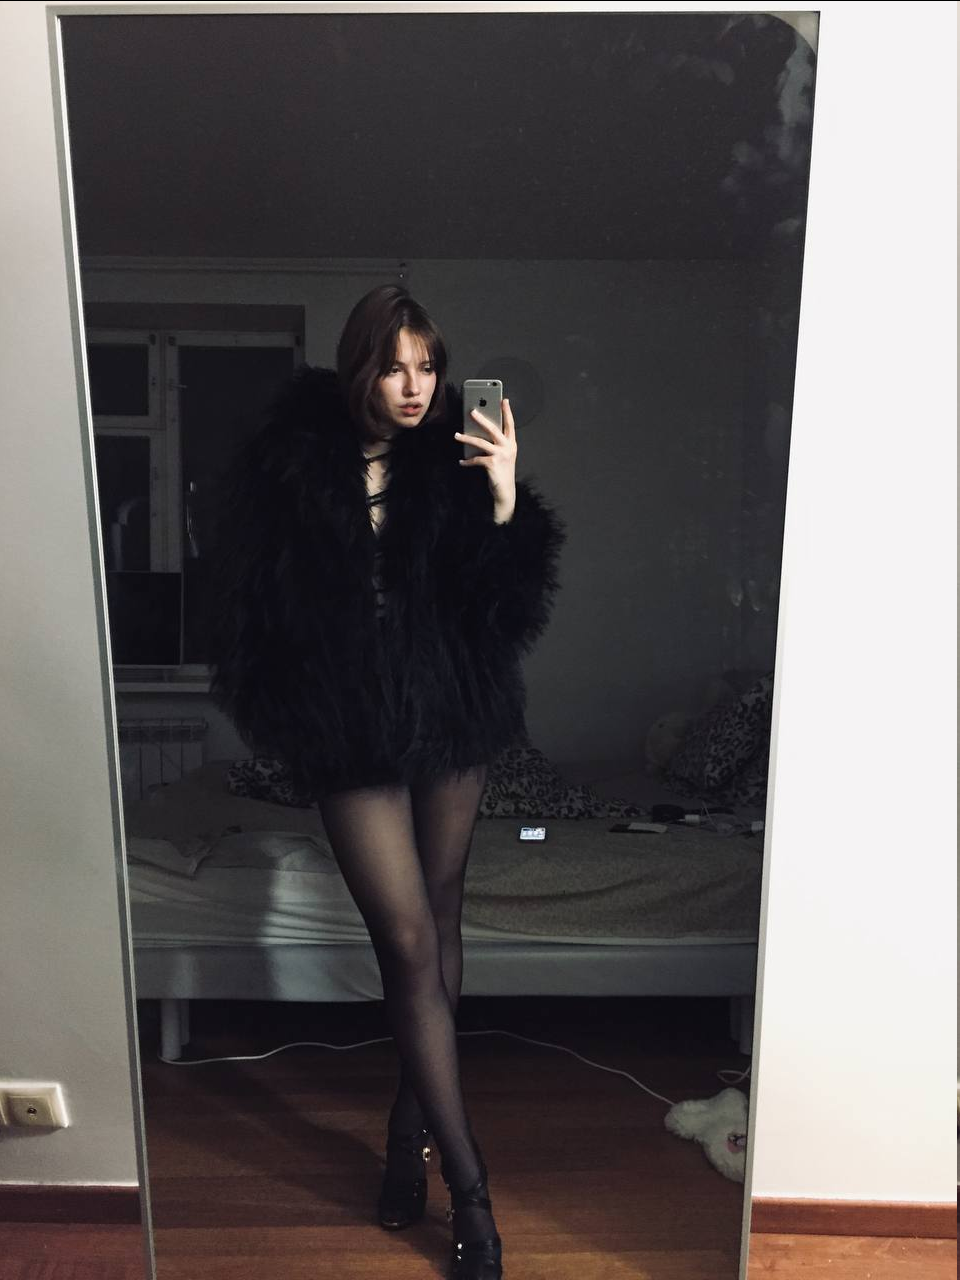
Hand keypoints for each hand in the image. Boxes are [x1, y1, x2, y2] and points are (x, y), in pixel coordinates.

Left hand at [454, 397, 517, 519]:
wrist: (505, 491)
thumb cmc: (502, 472)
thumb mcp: (502, 456)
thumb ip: (496, 445)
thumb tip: (479, 433)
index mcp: (511, 444)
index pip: (510, 424)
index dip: (507, 412)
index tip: (503, 400)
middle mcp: (508, 447)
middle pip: (493, 429)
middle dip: (482, 419)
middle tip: (472, 411)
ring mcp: (501, 455)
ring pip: (480, 442)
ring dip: (466, 438)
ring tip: (456, 435)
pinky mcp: (492, 464)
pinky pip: (476, 459)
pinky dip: (467, 461)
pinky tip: (462, 461)